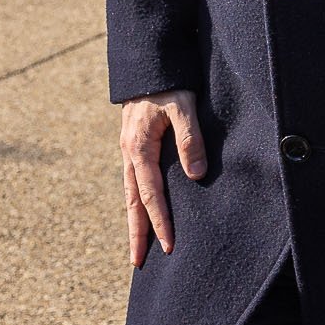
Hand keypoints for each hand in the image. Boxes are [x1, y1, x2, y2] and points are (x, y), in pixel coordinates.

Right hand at [120, 91, 204, 264]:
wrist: (148, 61)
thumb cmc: (168, 82)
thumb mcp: (183, 106)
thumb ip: (189, 138)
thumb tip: (195, 175)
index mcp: (139, 147)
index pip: (151, 194)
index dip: (160, 222)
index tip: (169, 247)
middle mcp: (129, 152)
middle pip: (132, 201)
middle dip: (137, 233)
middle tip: (138, 263)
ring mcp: (128, 150)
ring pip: (130, 193)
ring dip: (134, 220)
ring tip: (138, 247)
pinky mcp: (133, 145)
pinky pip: (133, 181)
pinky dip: (136, 201)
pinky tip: (142, 210)